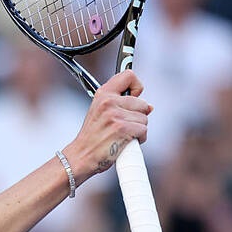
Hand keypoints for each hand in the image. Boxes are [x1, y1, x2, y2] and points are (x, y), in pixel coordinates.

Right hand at [64, 70, 151, 185]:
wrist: (81, 155)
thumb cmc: (93, 136)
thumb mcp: (101, 112)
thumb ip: (122, 104)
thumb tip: (150, 106)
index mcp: (103, 93)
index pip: (129, 75)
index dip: (136, 87)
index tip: (134, 97)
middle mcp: (108, 101)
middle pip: (142, 103)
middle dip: (138, 116)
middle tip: (124, 125)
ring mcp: (115, 115)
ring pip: (144, 119)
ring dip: (138, 129)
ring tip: (122, 135)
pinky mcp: (122, 128)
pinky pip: (144, 130)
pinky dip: (139, 139)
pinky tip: (126, 142)